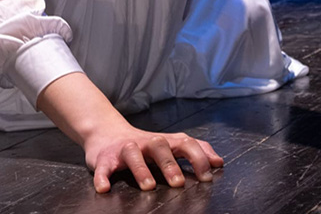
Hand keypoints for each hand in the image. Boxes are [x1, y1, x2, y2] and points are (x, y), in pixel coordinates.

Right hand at [84, 121, 222, 193]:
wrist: (105, 132)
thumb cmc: (143, 145)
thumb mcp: (169, 144)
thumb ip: (193, 150)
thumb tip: (218, 161)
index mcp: (163, 142)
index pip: (184, 143)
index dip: (197, 158)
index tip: (207, 176)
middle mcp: (145, 142)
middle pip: (159, 145)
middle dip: (169, 163)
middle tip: (178, 183)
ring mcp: (124, 149)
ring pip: (132, 153)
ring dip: (140, 169)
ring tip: (148, 186)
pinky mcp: (104, 158)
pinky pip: (102, 166)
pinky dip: (102, 176)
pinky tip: (104, 188)